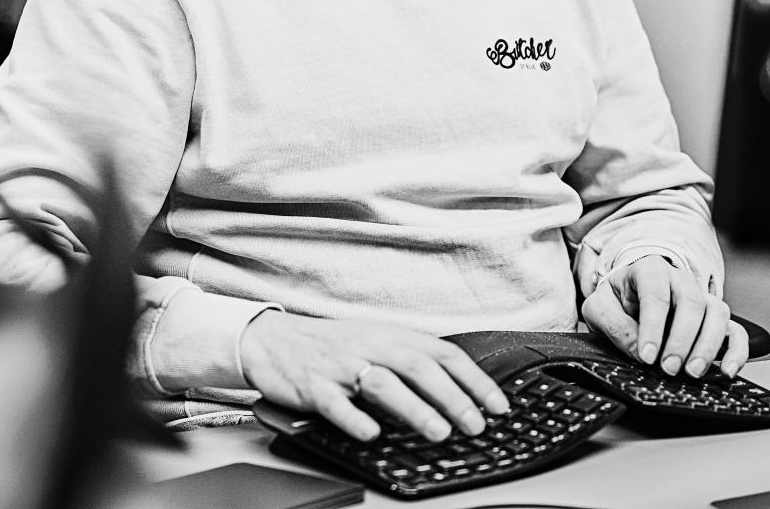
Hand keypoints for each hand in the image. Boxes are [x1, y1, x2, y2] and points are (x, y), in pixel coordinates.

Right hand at [239, 310, 510, 442]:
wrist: (271, 341)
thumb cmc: (330, 346)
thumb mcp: (374, 342)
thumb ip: (410, 361)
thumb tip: (456, 391)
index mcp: (390, 335)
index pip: (442, 352)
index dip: (473, 379)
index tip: (497, 405)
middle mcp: (370, 346)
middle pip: (419, 367)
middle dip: (452, 396)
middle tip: (475, 424)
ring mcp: (342, 366)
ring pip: (384, 383)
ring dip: (415, 409)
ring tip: (438, 432)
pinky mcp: (314, 387)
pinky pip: (336, 403)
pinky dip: (356, 419)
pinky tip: (372, 434)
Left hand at [580, 255, 747, 378]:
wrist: (631, 294)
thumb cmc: (618, 299)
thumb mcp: (599, 306)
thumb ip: (612, 323)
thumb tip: (638, 349)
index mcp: (649, 270)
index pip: (655, 294)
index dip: (653, 326)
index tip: (647, 355)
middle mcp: (680, 280)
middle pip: (691, 302)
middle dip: (682, 339)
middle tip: (669, 367)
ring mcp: (702, 298)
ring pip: (716, 315)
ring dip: (707, 346)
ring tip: (692, 372)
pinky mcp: (715, 320)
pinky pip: (735, 331)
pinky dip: (736, 351)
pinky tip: (728, 371)